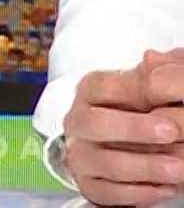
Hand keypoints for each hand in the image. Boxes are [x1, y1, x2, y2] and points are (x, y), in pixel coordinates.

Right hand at [64, 48, 183, 205]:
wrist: (125, 145)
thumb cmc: (140, 110)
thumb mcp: (149, 86)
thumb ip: (155, 73)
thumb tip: (153, 58)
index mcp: (90, 91)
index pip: (102, 88)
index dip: (134, 95)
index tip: (167, 107)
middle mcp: (78, 121)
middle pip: (95, 124)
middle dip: (134, 130)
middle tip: (172, 133)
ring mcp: (80, 153)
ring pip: (103, 163)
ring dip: (144, 168)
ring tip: (178, 169)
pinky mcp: (87, 183)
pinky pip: (106, 192)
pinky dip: (137, 193)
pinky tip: (165, 188)